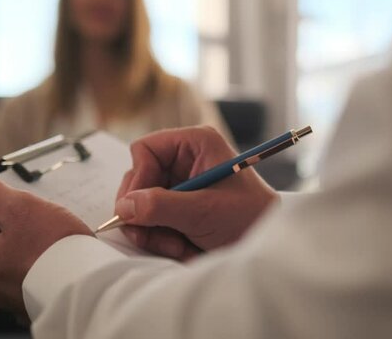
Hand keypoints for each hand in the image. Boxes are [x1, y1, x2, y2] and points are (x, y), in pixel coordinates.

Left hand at [0, 169, 92, 321]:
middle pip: (12, 246)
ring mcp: (17, 301)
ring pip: (31, 265)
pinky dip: (56, 275)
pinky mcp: (41, 308)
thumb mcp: (18, 208)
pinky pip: (46, 283)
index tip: (38, 217)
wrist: (86, 287)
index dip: (19, 214)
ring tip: (66, 253)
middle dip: (33, 236)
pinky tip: (70, 270)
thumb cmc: (51, 246)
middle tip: (55, 234)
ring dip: (46, 257)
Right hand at [115, 126, 277, 260]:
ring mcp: (180, 185)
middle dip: (145, 212)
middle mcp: (185, 160)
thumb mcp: (204, 211)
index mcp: (196, 144)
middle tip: (152, 235)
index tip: (138, 207)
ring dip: (154, 231)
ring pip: (141, 205)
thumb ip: (161, 206)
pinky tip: (184, 247)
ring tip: (179, 245)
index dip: (138, 178)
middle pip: (138, 179)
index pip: (145, 150)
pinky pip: (152, 221)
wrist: (268, 246)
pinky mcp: (179, 208)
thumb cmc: (250, 218)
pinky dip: (162, 239)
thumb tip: (124, 206)